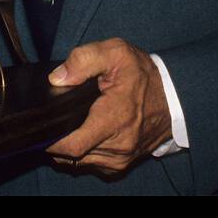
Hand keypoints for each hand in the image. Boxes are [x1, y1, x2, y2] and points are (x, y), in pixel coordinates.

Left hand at [44, 37, 170, 174]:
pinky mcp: (122, 164)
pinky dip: (83, 154)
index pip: (72, 146)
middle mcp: (117, 146)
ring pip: (80, 163)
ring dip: (69, 148)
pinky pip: (92, 165)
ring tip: (69, 123)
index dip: (51, 140)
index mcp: (113, 119)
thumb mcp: (115, 52)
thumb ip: (83, 60)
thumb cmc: (144, 74)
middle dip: (57, 139)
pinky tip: (82, 134)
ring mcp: (121, 159)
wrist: (175, 97)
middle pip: (71, 156)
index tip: (42, 126)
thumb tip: (57, 78)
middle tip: (55, 117)